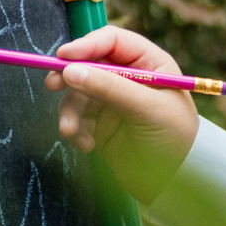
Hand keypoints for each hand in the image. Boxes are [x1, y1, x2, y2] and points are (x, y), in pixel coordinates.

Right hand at [44, 25, 202, 202]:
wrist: (173, 184)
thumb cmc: (173, 139)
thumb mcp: (147, 109)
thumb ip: (110, 88)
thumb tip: (70, 71)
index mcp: (150, 63)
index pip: (113, 41)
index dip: (86, 45)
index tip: (62, 57)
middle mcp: (129, 77)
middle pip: (89, 63)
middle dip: (69, 75)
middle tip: (51, 85)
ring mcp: (113, 100)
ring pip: (78, 92)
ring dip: (70, 111)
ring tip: (70, 131)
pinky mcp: (101, 123)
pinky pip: (77, 117)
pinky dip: (76, 129)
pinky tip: (88, 146)